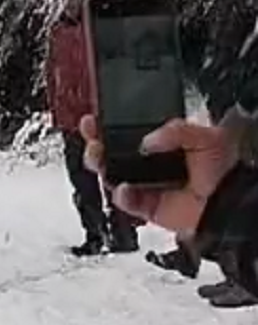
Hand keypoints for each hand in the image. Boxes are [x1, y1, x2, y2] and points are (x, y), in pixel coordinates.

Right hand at [79, 114, 235, 233]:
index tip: (96, 117)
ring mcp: (146, 184)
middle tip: (93, 137)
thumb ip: (176, 130)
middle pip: (110, 150)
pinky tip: (126, 189)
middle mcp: (150, 162)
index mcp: (163, 142)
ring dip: (101, 166)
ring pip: (110, 174)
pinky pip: (123, 200)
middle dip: (95, 142)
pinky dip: (122, 196)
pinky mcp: (145, 206)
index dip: (108, 122)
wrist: (232, 206)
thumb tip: (147, 139)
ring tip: (101, 161)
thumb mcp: (206, 136)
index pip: (127, 128)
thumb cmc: (226, 172)